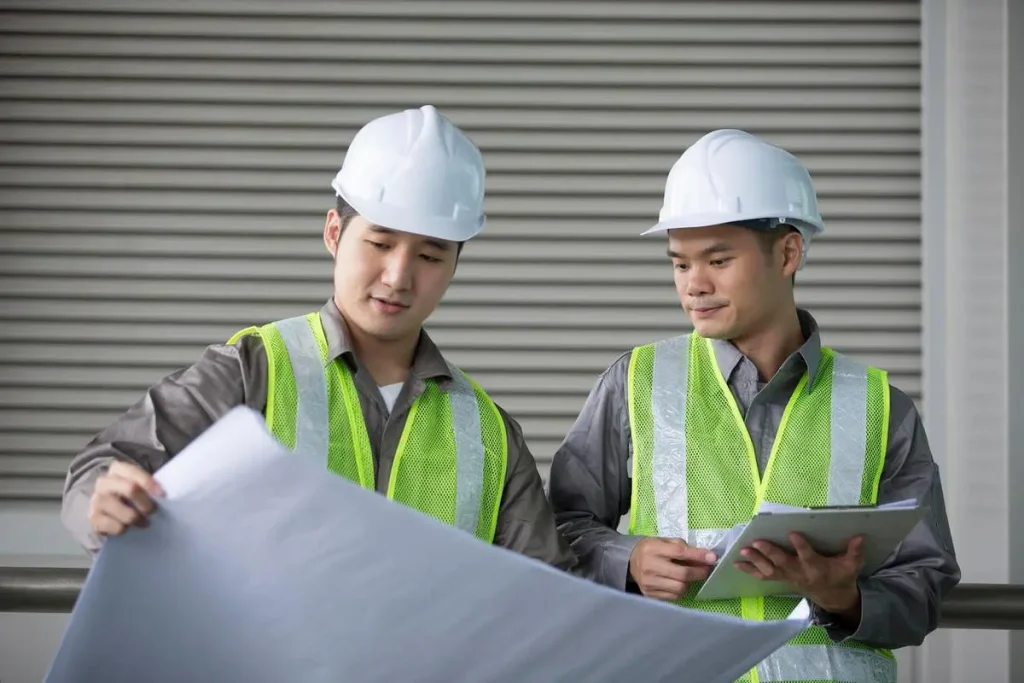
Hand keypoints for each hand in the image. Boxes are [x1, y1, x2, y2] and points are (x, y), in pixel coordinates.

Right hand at [88, 461, 164, 536]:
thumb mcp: (138, 484)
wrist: (105, 510)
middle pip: (130, 489)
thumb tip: (163, 494)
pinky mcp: (94, 519)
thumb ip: (148, 485)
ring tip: (143, 522)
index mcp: (117, 469)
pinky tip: (126, 527)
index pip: (133, 472)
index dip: (149, 483)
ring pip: (126, 514)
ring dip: (138, 519)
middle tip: (153, 511)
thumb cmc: (128, 494)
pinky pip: (117, 527)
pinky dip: (125, 529)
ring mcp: (97, 501)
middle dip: (146, 503)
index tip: (162, 494)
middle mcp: (104, 482)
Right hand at [628, 537, 717, 601]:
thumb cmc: (651, 549)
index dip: (698, 555)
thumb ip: (682, 547)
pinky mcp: (649, 594)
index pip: (680, 552)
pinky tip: (679, 584)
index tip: (713, 557)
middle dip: (699, 572)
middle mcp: (649, 566)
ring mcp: (648, 583)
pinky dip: (681, 591)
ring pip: (680, 588)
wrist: (630, 561)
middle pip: (682, 574)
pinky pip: (673, 597)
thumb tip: (705, 557)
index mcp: (652, 548)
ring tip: (690, 576)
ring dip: (690, 583)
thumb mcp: (664, 541)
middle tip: (707, 570)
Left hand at [735, 533, 863, 615]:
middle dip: (769, 552)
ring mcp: (789, 577)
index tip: (792, 533)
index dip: (801, 546)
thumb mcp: (852, 566)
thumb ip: (855, 552)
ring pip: (770, 570)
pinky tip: (737, 563)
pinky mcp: (782, 579)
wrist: (833, 597)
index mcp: (817, 567)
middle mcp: (800, 573)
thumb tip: (859, 537)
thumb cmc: (841, 576)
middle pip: (783, 563)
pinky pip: (764, 576)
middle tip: (756, 542)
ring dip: (755, 561)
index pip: (808, 556)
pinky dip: (750, 570)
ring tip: (743, 551)